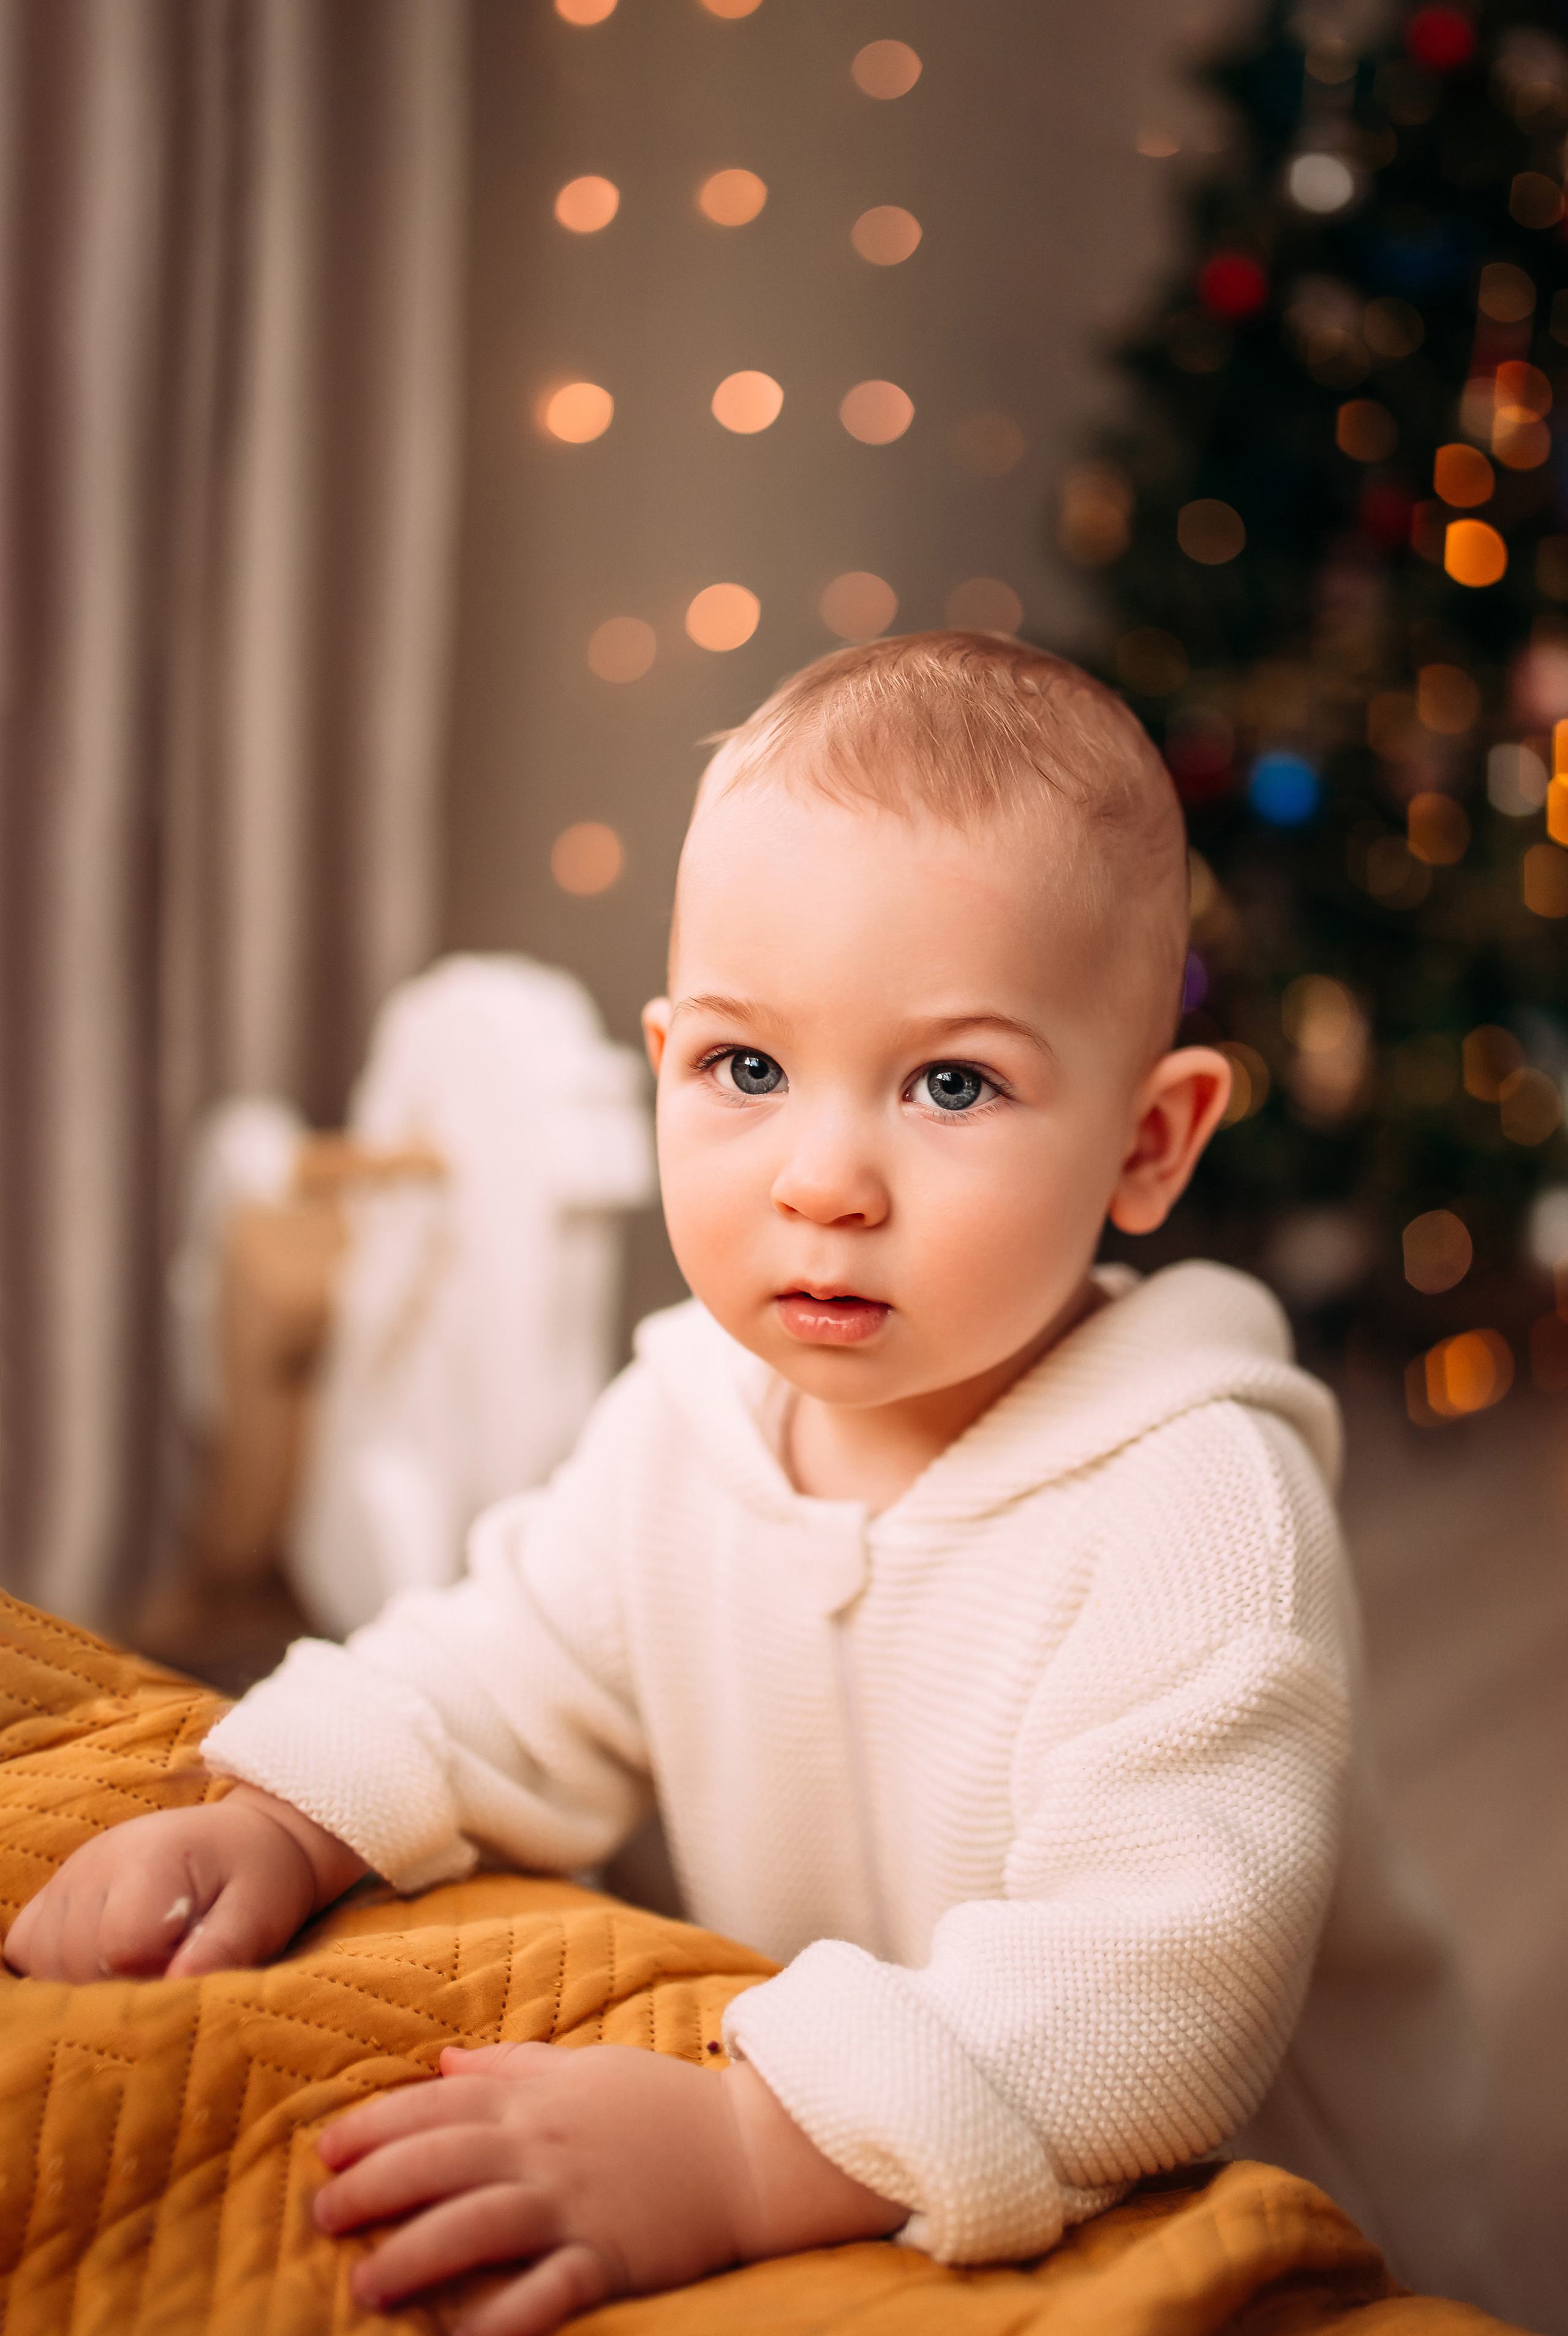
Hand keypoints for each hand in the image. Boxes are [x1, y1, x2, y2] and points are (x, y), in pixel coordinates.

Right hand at [2, 1783, 365, 1981]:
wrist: (246, 1839)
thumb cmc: (258, 1879)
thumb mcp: (261, 1913)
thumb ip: (225, 1949)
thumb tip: (180, 1986)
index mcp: (151, 1861)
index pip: (121, 1948)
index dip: (154, 1977)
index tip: (189, 1969)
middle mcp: (97, 1862)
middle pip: (77, 1962)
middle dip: (120, 1986)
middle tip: (170, 1967)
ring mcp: (71, 1874)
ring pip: (44, 1960)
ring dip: (85, 1980)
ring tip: (139, 1963)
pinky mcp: (57, 1890)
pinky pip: (25, 1943)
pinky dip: (50, 1966)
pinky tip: (95, 1963)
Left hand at [315, 2041, 906, 2334]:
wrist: (751, 2150)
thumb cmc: (663, 2107)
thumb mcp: (586, 2069)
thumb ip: (511, 2067)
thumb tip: (441, 2062)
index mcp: (537, 2102)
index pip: (438, 2106)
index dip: (376, 2126)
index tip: (325, 2149)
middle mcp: (546, 2149)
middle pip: (443, 2161)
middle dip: (375, 2187)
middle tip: (322, 2215)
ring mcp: (577, 2204)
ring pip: (479, 2223)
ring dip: (416, 2254)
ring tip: (366, 2285)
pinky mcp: (611, 2258)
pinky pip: (547, 2290)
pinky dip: (504, 2317)